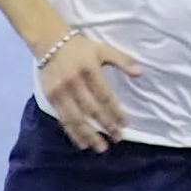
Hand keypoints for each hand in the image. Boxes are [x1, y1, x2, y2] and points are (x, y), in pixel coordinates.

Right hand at [39, 35, 141, 151]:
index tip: (126, 124)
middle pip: (91, 109)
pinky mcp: (51, 98)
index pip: (105, 96)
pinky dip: (73, 133)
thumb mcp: (104, 49)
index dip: (115, 111)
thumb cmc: (81, 48)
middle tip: (118, 139)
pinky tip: (82, 143)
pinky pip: (63, 119)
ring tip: (101, 148)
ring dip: (88, 135)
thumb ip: (123, 60)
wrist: (50, 42)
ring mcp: (61, 92)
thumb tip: (140, 73)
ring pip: (76, 118)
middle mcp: (74, 83)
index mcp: (90, 70)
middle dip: (105, 125)